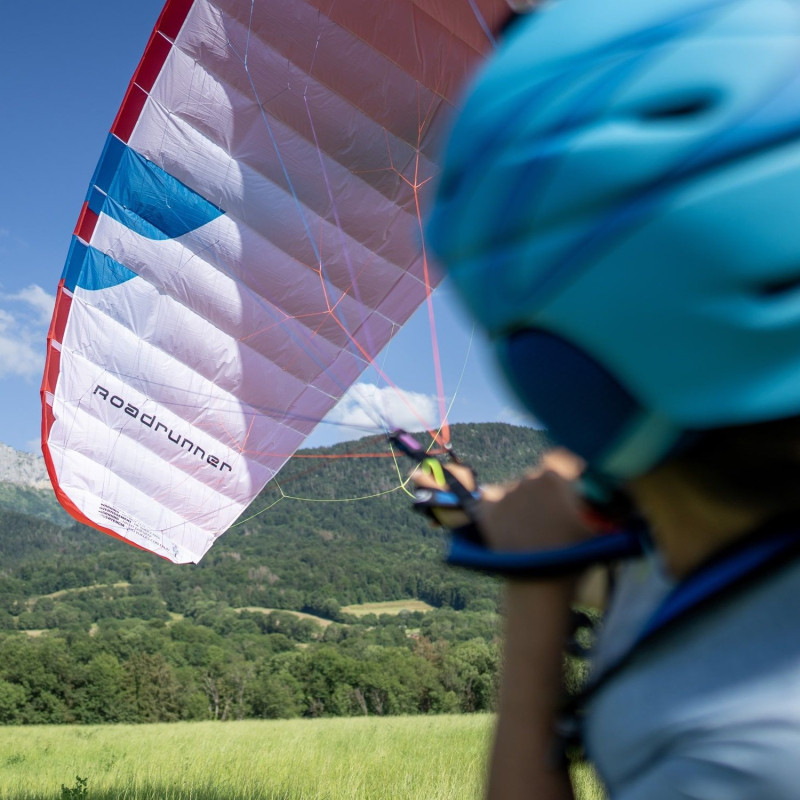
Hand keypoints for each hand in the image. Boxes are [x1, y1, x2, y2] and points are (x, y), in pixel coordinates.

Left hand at [477, 449, 592, 551]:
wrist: (540, 586)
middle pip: (538, 476)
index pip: (560, 459)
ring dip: (522, 503)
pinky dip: (499, 509)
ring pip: (516, 489)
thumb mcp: (598, 524)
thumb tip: (603, 483)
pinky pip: (493, 497)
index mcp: (560, 477)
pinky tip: (511, 527)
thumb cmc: (574, 557)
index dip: (563, 472)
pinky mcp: (488, 505)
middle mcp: (532, 477)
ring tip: (530, 530)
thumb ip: (597, 498)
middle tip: (549, 517)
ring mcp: (508, 491)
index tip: (564, 489)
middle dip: (544, 493)